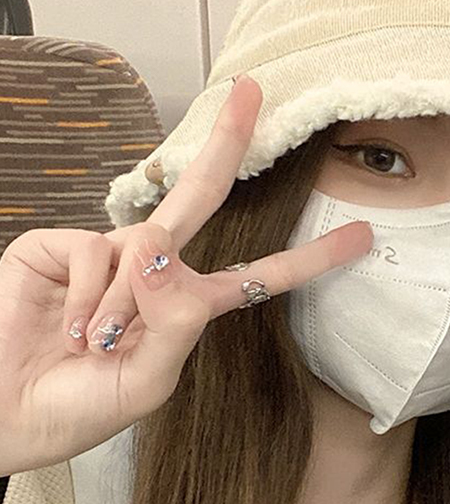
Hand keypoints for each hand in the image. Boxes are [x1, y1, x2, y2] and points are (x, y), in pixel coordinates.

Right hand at [0, 74, 373, 476]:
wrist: (5, 414)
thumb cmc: (80, 406)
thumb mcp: (148, 381)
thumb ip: (173, 324)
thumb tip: (164, 253)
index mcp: (189, 305)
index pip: (260, 276)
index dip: (310, 258)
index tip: (360, 237)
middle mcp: (156, 269)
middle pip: (201, 195)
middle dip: (227, 141)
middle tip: (253, 88)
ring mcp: (111, 251)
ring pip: (149, 243)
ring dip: (122, 308)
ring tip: (92, 346)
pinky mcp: (64, 243)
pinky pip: (101, 254)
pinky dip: (90, 300)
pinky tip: (68, 328)